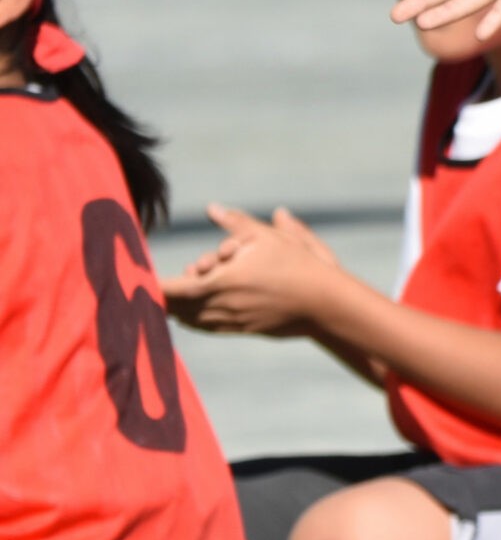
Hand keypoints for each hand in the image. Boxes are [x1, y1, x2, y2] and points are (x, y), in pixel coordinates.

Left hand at [162, 204, 341, 335]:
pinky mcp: (242, 330)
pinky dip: (195, 317)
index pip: (170, 289)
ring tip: (179, 292)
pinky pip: (207, 326)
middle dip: (168, 291)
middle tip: (166, 278)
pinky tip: (195, 310)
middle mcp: (219, 306)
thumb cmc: (297, 266)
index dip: (150, 286)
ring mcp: (230, 322)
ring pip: (189, 319)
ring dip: (180, 306)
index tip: (136, 278)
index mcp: (219, 282)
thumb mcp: (267, 236)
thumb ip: (236, 223)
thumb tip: (212, 208)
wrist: (325, 305)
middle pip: (174, 307)